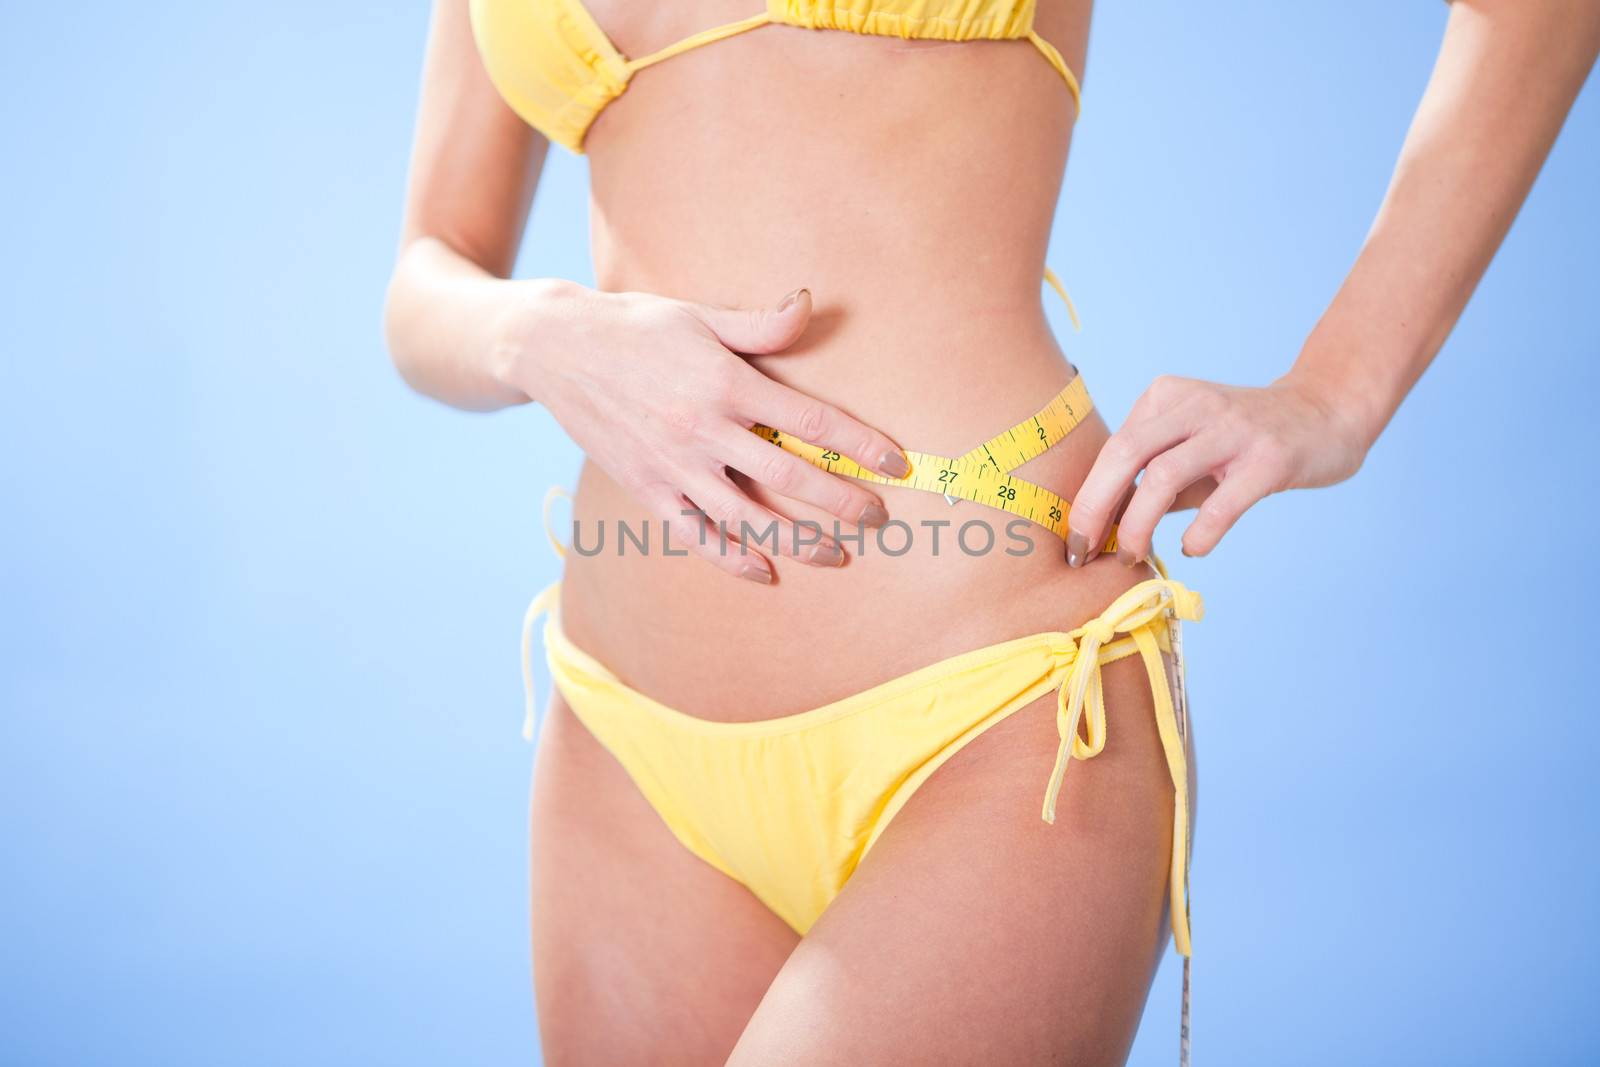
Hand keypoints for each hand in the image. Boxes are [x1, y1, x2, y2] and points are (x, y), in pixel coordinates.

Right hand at [502, 282, 907, 582]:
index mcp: (725, 384)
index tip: (895, 463)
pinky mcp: (648, 489)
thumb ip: (760, 325)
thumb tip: (810, 303)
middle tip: (876, 517)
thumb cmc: (636, 326)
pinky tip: (764, 571)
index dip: (859, 445)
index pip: (809, 423)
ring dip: (797, 541)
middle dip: (841, 501)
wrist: (556, 348)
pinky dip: (731, 558)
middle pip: (790, 477)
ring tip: (835, 555)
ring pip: (748, 517)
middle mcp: (704, 431)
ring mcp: (675, 466)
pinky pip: (696, 534)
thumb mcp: (700, 316)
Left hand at [1064, 373, 1369, 565]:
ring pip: (1164, 477)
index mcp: (1166, 396)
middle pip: (1125, 454)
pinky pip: (1222, 504)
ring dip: (1137, 525)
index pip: (1113, 449)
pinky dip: (1199, 534)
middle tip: (1082, 551)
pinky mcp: (1269, 458)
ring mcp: (1234, 429)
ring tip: (1131, 555)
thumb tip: (1101, 528)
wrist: (1327, 412)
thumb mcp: (1189, 447)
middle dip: (1094, 507)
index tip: (1073, 540)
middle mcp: (1195, 404)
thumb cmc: (1243, 441)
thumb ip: (1149, 480)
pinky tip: (1191, 548)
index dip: (1086, 496)